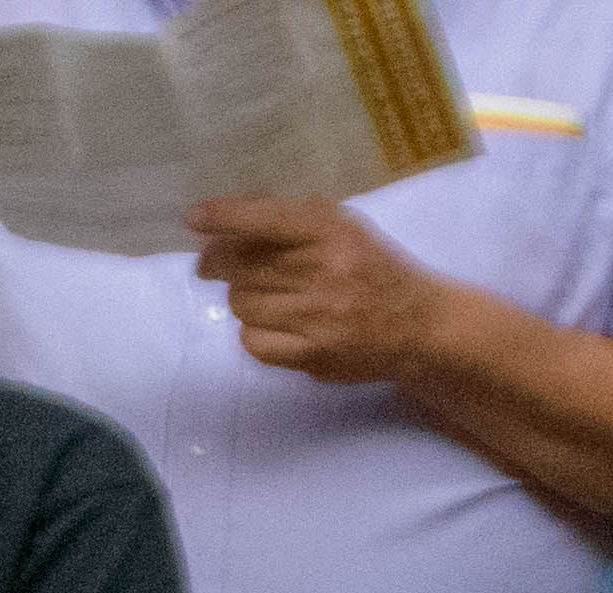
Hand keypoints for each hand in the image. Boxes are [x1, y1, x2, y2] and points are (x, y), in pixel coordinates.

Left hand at [190, 197, 453, 386]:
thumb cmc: (372, 269)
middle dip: (217, 262)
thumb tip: (229, 217)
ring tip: (262, 292)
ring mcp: (318, 318)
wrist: (418, 326)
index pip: (267, 221)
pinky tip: (273, 322)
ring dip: (241, 296)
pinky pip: (253, 341)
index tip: (194, 218)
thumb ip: (294, 220)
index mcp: (335, 233)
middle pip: (242, 266)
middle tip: (211, 263)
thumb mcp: (344, 230)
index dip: (225, 217)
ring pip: (243, 303)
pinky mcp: (312, 355)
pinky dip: (253, 331)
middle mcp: (326, 272)